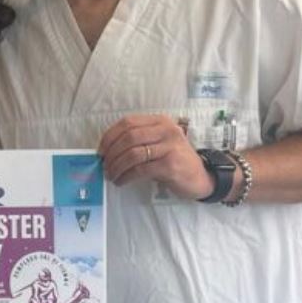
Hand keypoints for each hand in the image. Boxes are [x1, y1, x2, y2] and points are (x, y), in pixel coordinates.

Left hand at [98, 114, 212, 199]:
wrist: (201, 177)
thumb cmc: (174, 160)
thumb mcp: (158, 143)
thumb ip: (138, 141)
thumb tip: (106, 151)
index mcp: (160, 121)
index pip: (127, 123)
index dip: (109, 137)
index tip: (100, 151)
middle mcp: (166, 130)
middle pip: (128, 137)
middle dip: (111, 153)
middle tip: (104, 166)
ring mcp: (170, 147)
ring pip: (133, 154)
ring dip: (117, 166)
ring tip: (111, 175)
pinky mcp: (170, 165)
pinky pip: (140, 169)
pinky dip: (126, 176)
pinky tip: (121, 181)